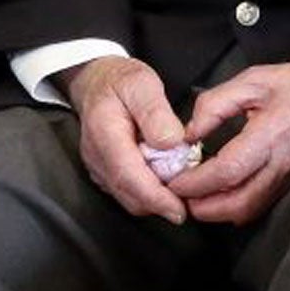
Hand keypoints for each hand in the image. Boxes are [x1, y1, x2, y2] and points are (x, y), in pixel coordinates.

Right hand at [60, 56, 189, 224]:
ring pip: (129, 198)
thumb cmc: (121, 81)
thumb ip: (155, 112)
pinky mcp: (106, 172)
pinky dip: (149, 193)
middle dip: (160, 204)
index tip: (178, 209)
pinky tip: (168, 181)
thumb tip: (170, 142)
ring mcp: (99, 167)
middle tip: (192, 199)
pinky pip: (128, 191)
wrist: (97, 81)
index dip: (155, 198)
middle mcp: (97, 157)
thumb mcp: (142, 84)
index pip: (128, 176)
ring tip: (184, 188)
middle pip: (130, 195)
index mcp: (105, 134)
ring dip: (156, 200)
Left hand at [171, 59, 289, 226]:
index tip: (174, 179)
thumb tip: (189, 132)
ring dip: (217, 211)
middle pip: (238, 204)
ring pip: (248, 210)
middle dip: (202, 208)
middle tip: (178, 196)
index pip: (229, 170)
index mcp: (272, 133)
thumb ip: (215, 104)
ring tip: (195, 197)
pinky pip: (259, 205)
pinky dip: (234, 206)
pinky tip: (221, 193)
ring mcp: (288, 176)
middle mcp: (281, 162)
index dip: (196, 181)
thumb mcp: (254, 80)